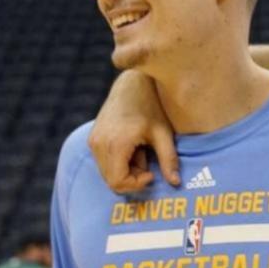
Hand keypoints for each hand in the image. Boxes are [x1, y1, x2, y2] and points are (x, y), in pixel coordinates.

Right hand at [88, 71, 180, 192]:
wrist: (132, 83)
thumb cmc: (152, 106)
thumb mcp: (163, 133)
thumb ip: (169, 159)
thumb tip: (175, 183)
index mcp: (116, 143)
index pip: (118, 182)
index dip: (137, 184)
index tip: (152, 173)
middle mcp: (99, 144)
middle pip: (111, 180)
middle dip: (132, 177)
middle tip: (148, 159)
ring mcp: (93, 140)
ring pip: (107, 172)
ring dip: (127, 169)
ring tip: (142, 150)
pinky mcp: (93, 138)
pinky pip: (104, 162)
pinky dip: (120, 162)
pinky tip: (134, 146)